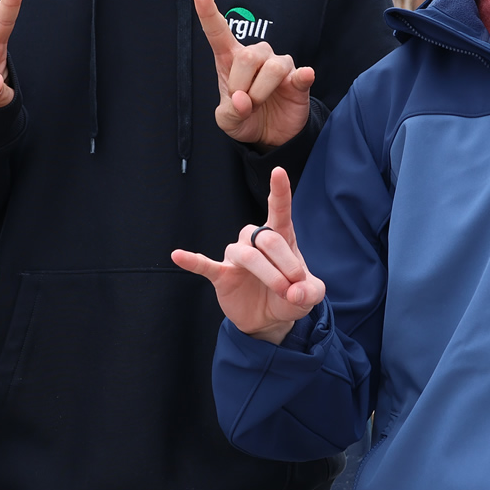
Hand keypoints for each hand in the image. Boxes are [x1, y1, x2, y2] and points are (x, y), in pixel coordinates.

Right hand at [172, 167, 324, 344]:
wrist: (268, 319)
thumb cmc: (290, 295)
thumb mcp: (310, 295)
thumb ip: (310, 292)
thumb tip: (295, 292)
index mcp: (280, 236)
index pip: (279, 209)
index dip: (279, 191)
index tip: (278, 171)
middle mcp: (255, 240)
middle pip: (267, 240)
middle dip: (285, 265)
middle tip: (295, 288)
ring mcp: (236, 256)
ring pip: (247, 255)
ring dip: (268, 273)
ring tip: (282, 293)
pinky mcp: (221, 274)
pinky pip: (204, 264)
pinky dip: (192, 260)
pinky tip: (178, 255)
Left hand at [194, 0, 314, 148]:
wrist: (271, 135)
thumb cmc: (245, 117)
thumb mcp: (228, 120)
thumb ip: (229, 112)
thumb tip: (243, 101)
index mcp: (231, 59)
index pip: (218, 32)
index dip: (209, 13)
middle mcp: (256, 55)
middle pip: (248, 57)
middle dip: (242, 86)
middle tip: (244, 103)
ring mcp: (280, 65)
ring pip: (272, 68)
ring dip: (261, 93)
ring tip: (259, 104)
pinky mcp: (299, 79)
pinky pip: (302, 74)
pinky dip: (302, 75)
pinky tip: (303, 76)